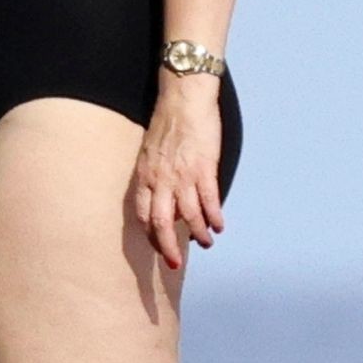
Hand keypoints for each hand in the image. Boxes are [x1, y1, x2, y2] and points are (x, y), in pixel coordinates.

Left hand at [134, 81, 225, 269]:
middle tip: (174, 264)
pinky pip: (209, 201)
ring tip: (207, 243)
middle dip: (167, 248)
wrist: (184, 98)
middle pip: (161, 223)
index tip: (160, 249)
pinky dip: (214, 217)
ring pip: (188, 216)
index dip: (151, 237)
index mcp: (145, 176)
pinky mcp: (204, 168)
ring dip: (198, 234)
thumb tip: (166, 202)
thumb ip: (155, 178)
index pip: (143, 216)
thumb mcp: (151, 153)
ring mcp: (182, 175)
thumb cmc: (168, 123)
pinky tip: (219, 227)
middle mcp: (160, 179)